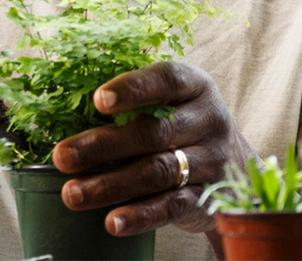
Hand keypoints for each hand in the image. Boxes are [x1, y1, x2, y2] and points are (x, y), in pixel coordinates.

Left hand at [50, 62, 253, 235]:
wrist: (238, 168)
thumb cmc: (185, 126)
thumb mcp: (174, 102)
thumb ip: (136, 102)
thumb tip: (65, 113)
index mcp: (196, 86)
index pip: (166, 79)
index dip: (133, 88)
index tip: (98, 100)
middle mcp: (208, 120)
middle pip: (154, 131)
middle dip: (103, 144)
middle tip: (62, 156)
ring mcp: (211, 160)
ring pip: (157, 171)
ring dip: (110, 184)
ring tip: (72, 194)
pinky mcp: (207, 198)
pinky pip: (172, 206)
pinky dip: (140, 215)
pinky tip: (112, 222)